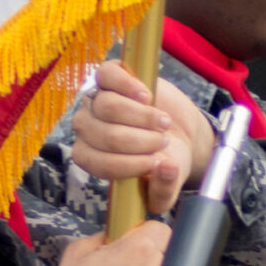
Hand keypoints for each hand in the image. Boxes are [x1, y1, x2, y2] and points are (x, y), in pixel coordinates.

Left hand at [69, 62, 214, 215]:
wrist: (178, 130)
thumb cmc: (166, 158)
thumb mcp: (169, 183)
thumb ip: (165, 189)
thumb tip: (165, 167)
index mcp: (92, 159)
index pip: (100, 164)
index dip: (130, 165)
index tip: (157, 163)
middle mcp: (87, 129)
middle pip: (106, 135)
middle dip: (141, 141)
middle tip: (163, 142)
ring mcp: (95, 100)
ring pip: (107, 106)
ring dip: (142, 117)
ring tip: (163, 123)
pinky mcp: (108, 76)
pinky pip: (106, 75)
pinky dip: (128, 86)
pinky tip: (147, 97)